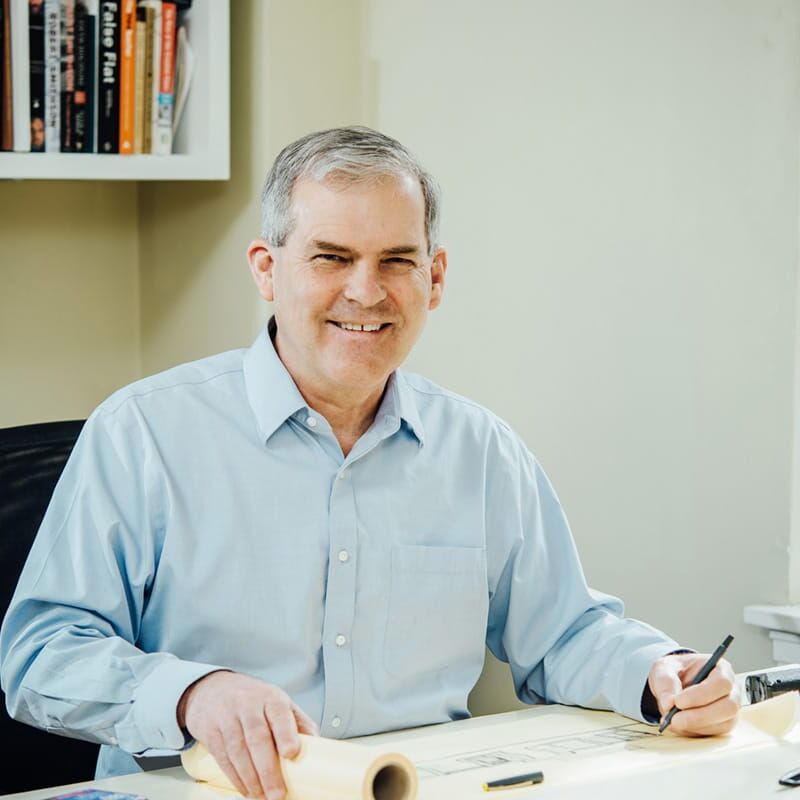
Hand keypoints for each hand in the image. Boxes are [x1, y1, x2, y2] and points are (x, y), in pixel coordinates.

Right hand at [177, 671, 318, 798]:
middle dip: (268, 770)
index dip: (285, 734)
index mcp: (270, 698)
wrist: (213, 688)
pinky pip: (222, 757)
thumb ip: (298, 723)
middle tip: (277, 793)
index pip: (279, 714)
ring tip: (262, 797)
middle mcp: (248, 705)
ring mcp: (227, 717)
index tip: (292, 753)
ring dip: (251, 779)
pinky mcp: (210, 730)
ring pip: (238, 750)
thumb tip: (318, 746)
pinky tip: (246, 790)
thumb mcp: (278, 702)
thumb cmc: (253, 699)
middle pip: (257, 738)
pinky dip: (235, 777)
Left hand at [647, 652, 739, 735]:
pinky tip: (679, 726)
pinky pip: (716, 733)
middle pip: (728, 706)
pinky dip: (696, 732)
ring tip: (673, 722)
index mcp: (721, 668)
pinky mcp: (724, 724)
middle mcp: (732, 690)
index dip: (702, 694)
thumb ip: (666, 682)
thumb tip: (669, 704)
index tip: (679, 701)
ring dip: (697, 726)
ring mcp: (730, 709)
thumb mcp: (664, 668)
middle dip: (700, 716)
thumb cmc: (674, 671)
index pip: (721, 682)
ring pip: (724, 723)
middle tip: (675, 719)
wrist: (674, 683)